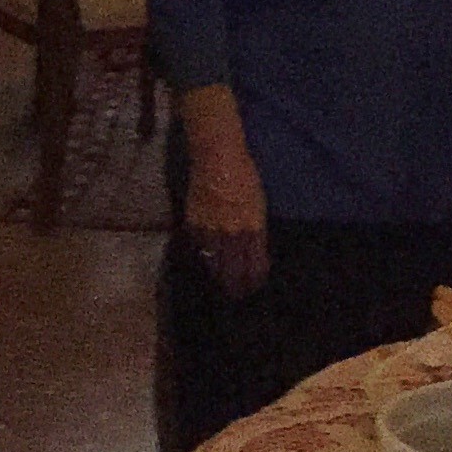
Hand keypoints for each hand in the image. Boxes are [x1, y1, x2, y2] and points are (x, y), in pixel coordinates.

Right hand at [181, 127, 271, 300]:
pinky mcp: (193, 225)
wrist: (217, 158)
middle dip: (236, 285)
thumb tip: (252, 249)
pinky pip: (198, 248)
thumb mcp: (258, 204)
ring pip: (214, 264)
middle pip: (233, 271)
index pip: (255, 265)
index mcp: (253, 228)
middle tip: (236, 293)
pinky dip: (202, 256)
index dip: (254, 279)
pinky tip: (205, 260)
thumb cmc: (244, 176)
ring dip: (218, 275)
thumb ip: (255, 229)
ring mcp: (211, 231)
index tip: (254, 285)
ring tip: (220, 283)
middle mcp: (232, 234)